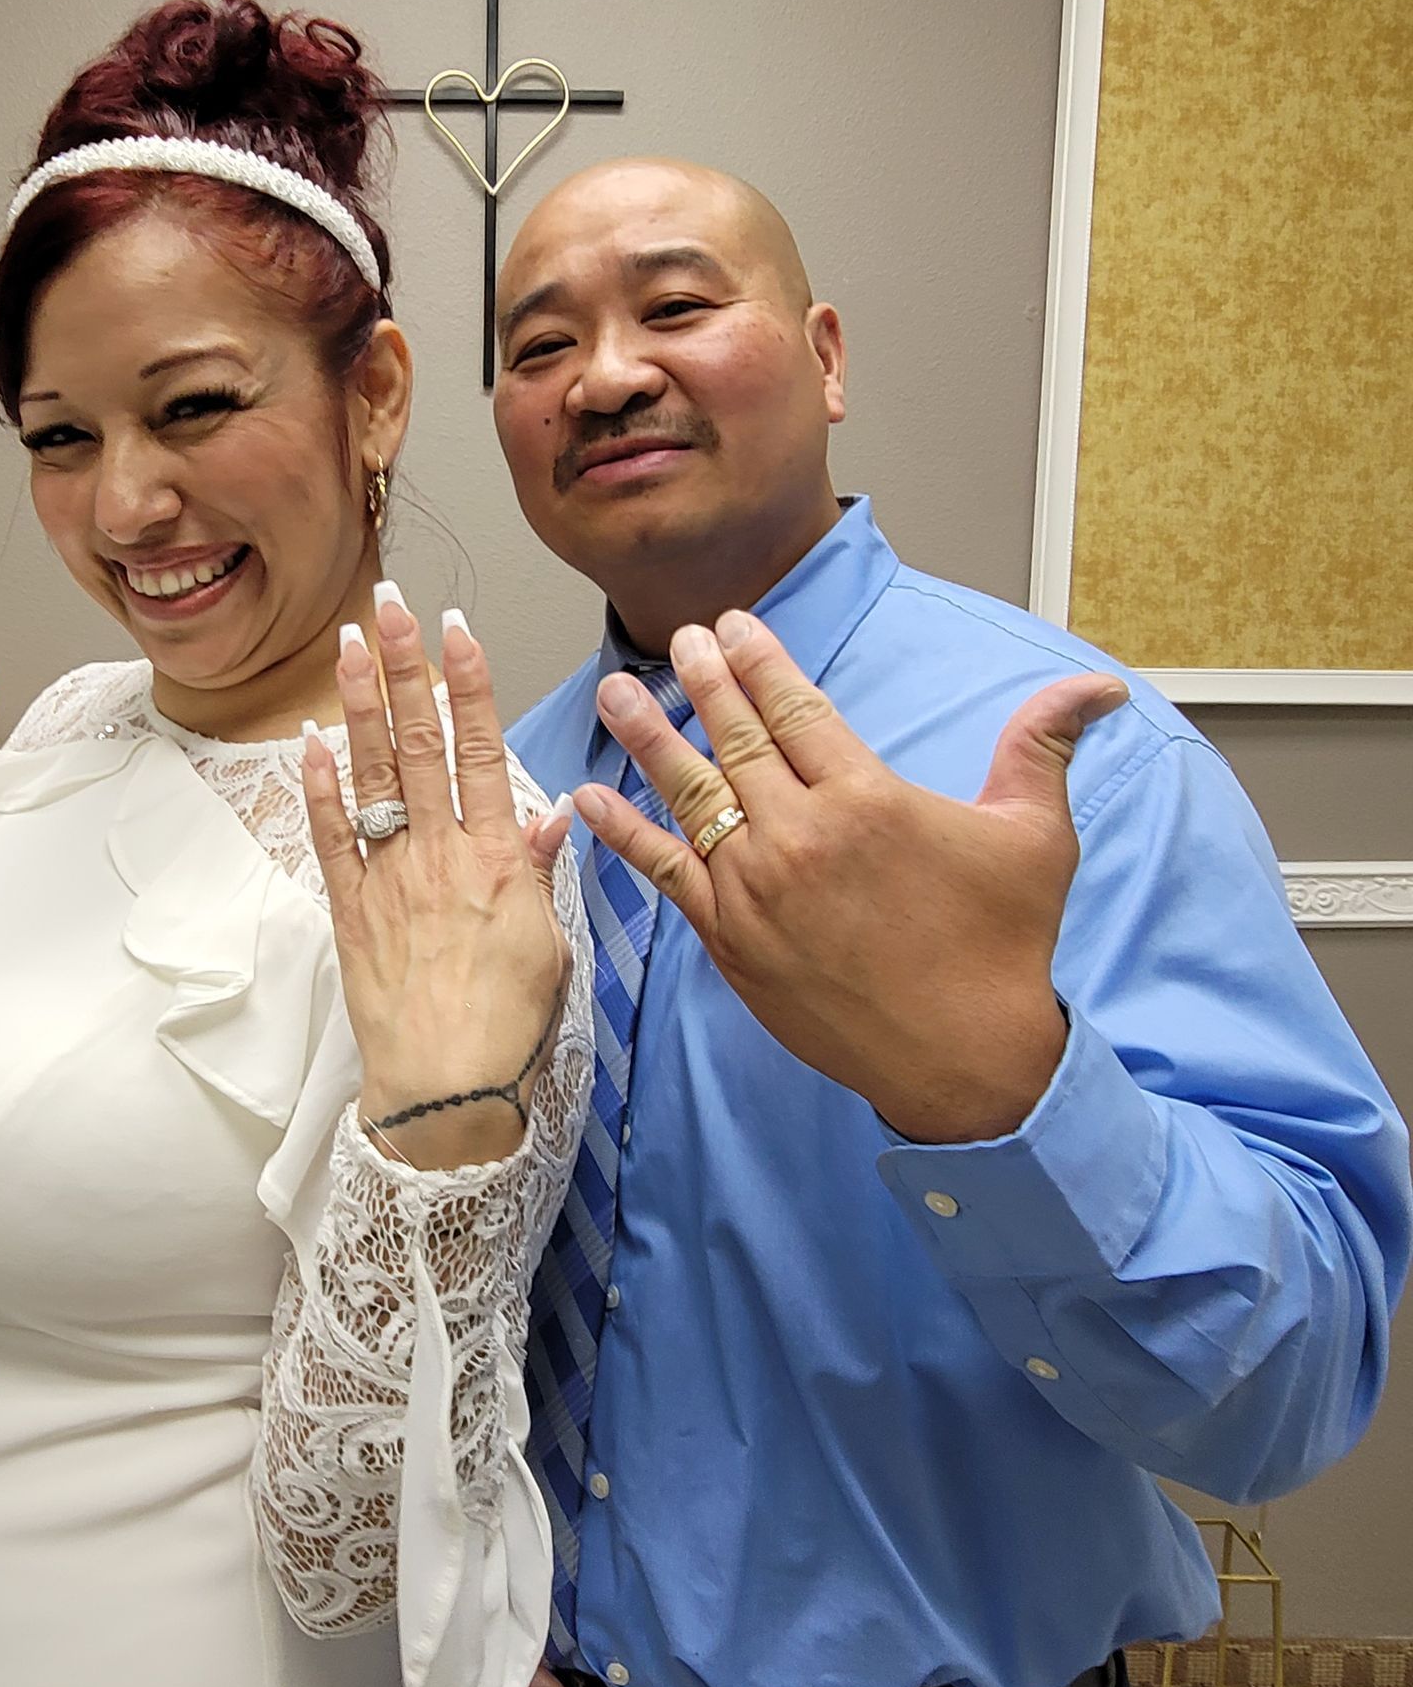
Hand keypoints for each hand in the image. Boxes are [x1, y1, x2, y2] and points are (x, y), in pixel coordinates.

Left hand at [303, 589, 573, 1169]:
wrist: (446, 1091)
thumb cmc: (508, 1026)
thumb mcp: (550, 945)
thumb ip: (542, 871)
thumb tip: (552, 812)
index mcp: (499, 859)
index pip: (483, 750)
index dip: (469, 683)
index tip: (456, 628)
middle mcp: (441, 854)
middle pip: (420, 743)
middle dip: (404, 666)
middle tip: (388, 604)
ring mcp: (390, 877)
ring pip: (373, 774)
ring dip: (359, 703)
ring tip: (348, 643)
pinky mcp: (350, 910)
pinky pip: (331, 836)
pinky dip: (320, 786)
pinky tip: (311, 740)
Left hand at [576, 610, 1127, 1143]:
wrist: (964, 1061)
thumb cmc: (1003, 948)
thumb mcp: (1035, 838)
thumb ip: (1043, 747)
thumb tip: (1098, 683)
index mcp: (867, 799)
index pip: (797, 709)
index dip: (761, 661)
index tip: (733, 626)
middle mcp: (800, 837)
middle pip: (737, 739)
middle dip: (705, 682)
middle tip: (680, 639)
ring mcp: (756, 891)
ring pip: (690, 796)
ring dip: (649, 738)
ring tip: (618, 690)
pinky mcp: (731, 941)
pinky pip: (666, 874)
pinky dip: (625, 834)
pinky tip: (589, 799)